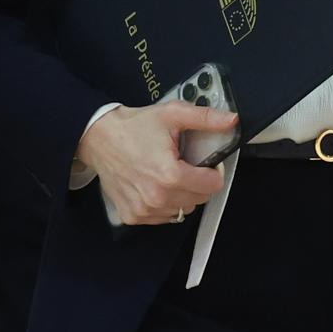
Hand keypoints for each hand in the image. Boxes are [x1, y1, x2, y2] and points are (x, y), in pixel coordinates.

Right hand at [76, 104, 233, 225]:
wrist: (99, 138)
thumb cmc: (135, 126)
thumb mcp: (173, 114)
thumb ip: (206, 118)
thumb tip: (233, 120)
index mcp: (170, 175)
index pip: (213, 186)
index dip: (213, 172)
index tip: (203, 162)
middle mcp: (157, 197)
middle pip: (200, 199)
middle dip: (199, 183)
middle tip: (186, 165)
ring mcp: (144, 210)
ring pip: (183, 210)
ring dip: (183, 195)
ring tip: (169, 174)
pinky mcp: (133, 216)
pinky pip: (163, 217)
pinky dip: (166, 204)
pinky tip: (156, 186)